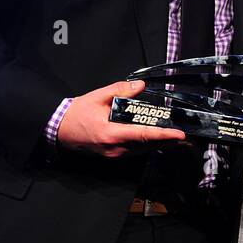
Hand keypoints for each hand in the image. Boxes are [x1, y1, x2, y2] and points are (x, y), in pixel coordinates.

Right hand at [56, 80, 187, 157]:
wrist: (57, 130)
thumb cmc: (76, 114)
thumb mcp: (97, 97)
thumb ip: (119, 90)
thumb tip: (140, 86)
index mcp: (111, 134)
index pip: (143, 135)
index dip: (163, 136)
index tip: (179, 135)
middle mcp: (115, 148)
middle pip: (147, 145)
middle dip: (167, 141)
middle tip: (185, 136)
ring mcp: (113, 154)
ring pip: (142, 150)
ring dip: (158, 144)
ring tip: (175, 138)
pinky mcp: (112, 155)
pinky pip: (134, 151)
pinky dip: (146, 145)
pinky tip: (155, 139)